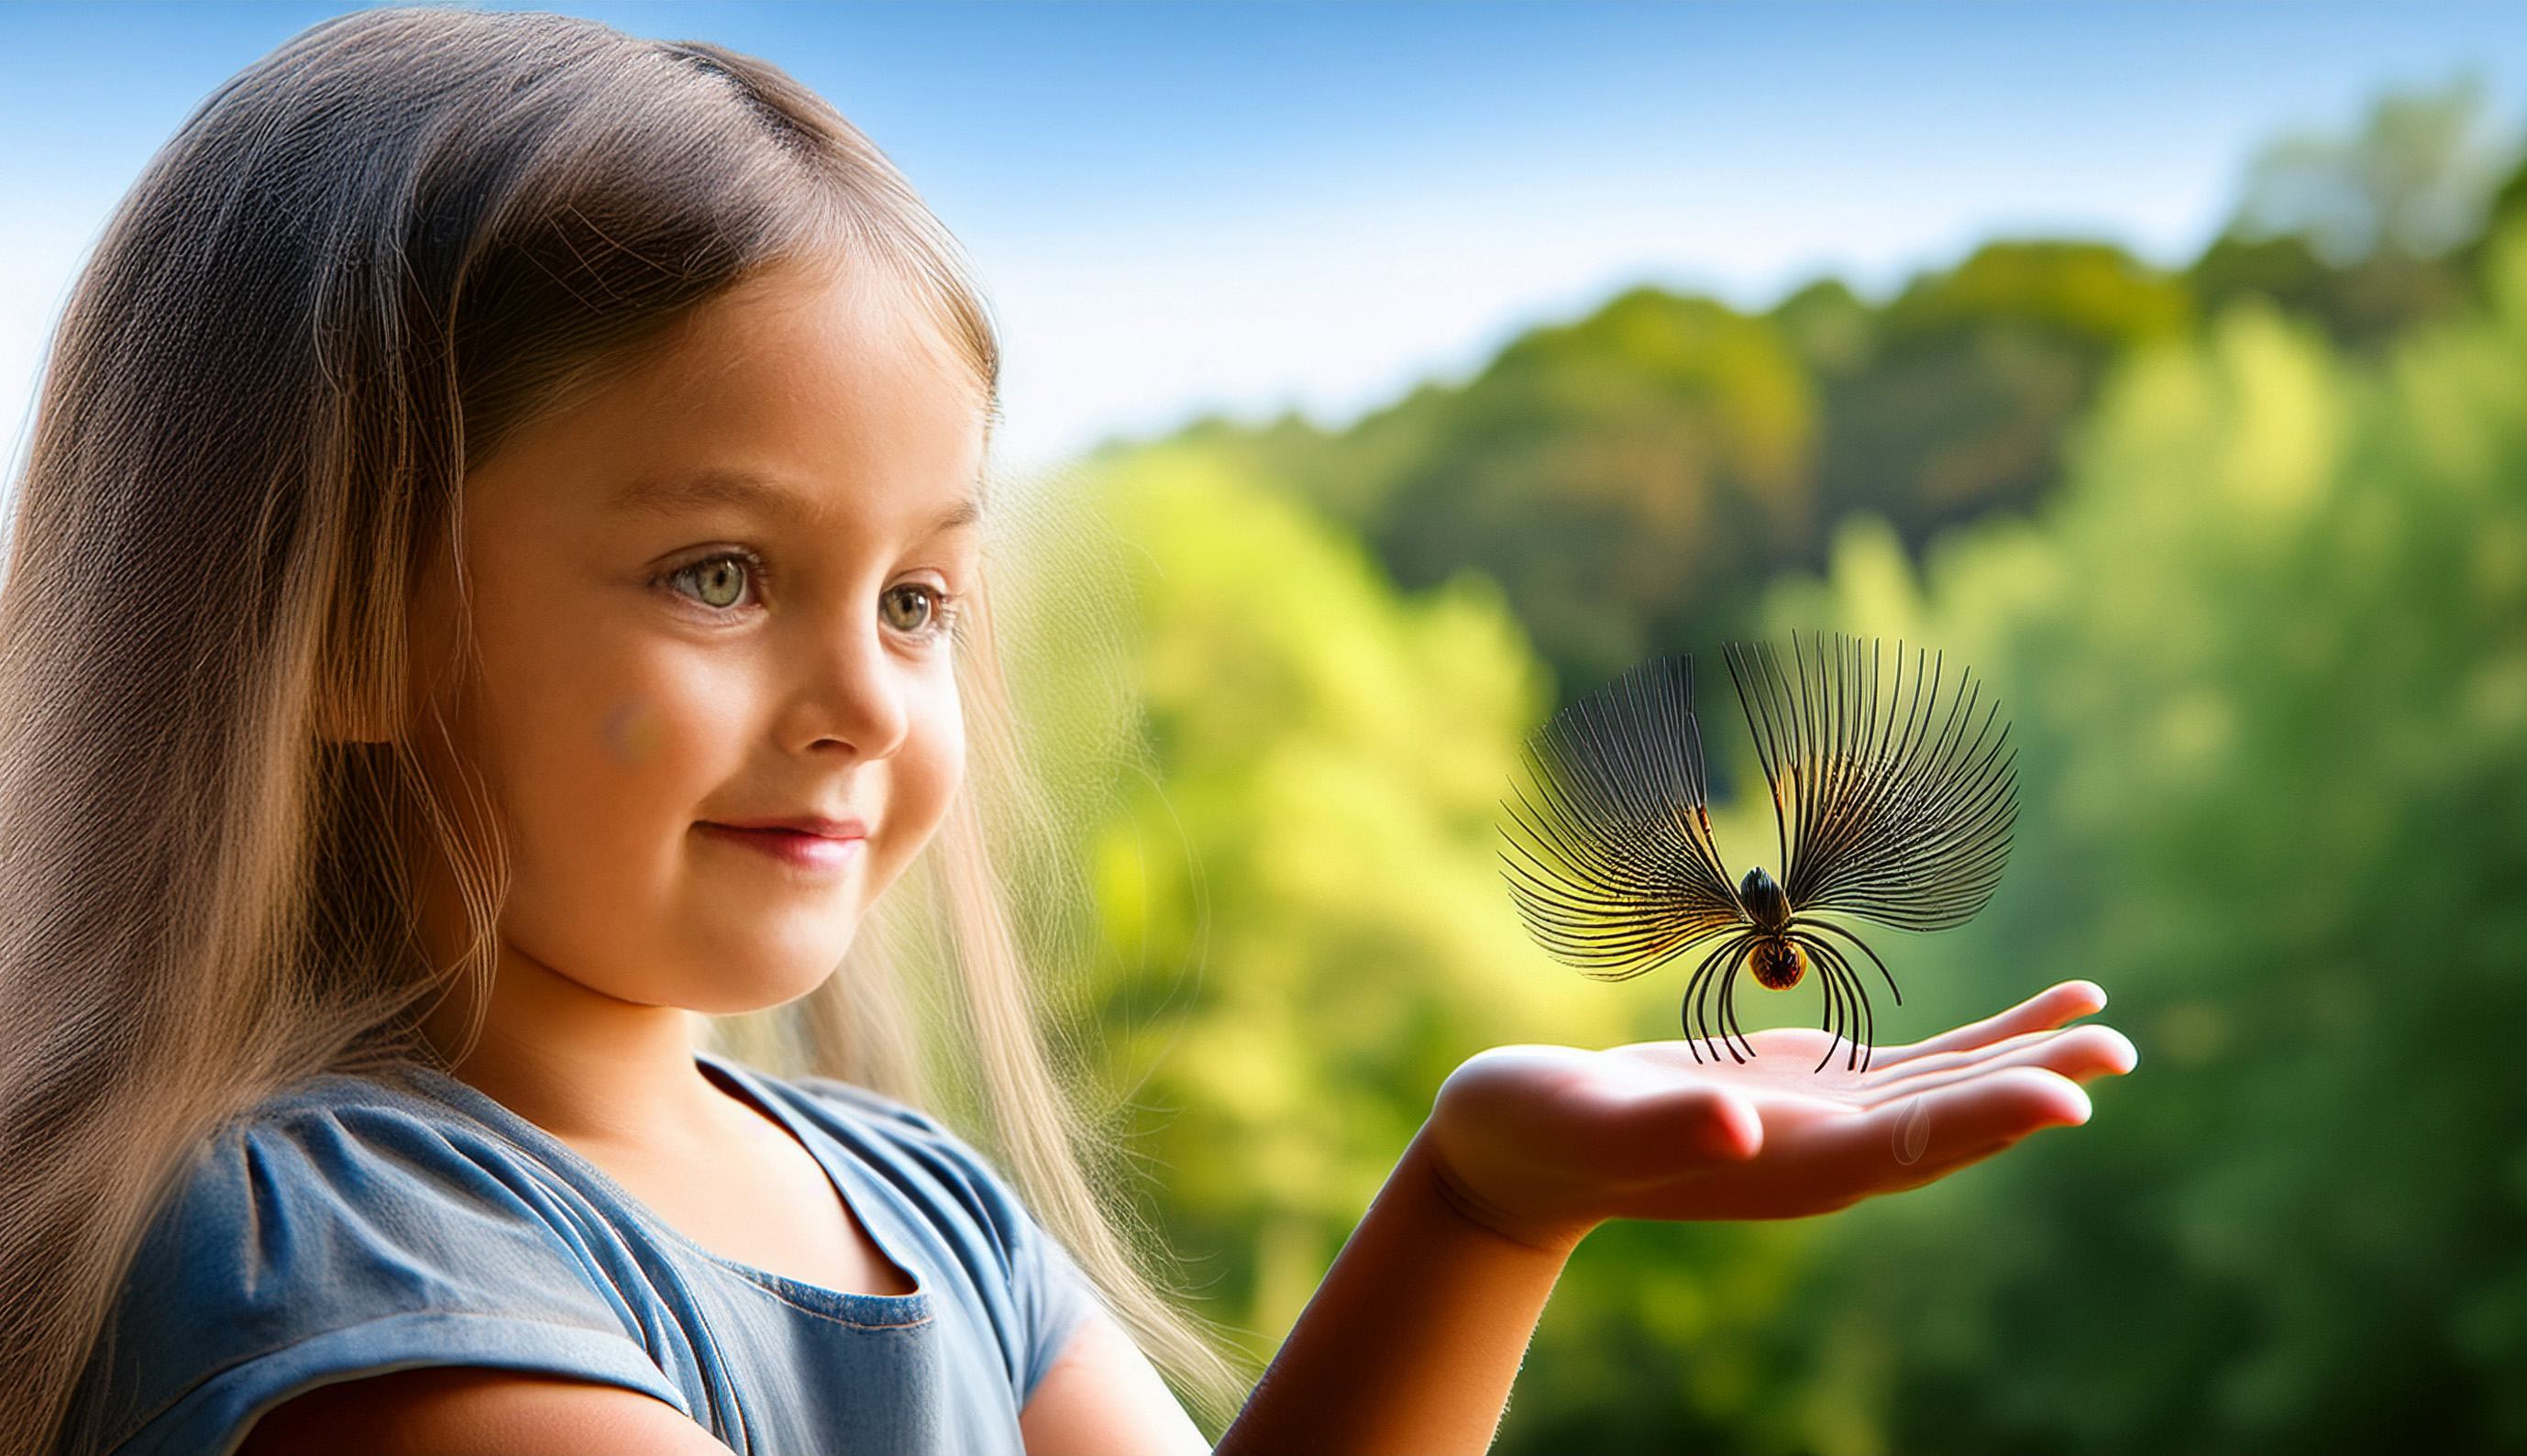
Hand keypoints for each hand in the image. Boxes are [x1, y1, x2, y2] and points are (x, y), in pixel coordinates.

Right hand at [1426, 980, 2135, 1248]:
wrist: (1520, 1146)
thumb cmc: (1542, 1130)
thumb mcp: (1592, 1121)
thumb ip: (1668, 1123)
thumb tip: (1742, 1125)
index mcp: (1785, 1167)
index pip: (1905, 1146)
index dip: (1986, 1119)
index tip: (2066, 1099)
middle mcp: (1827, 1156)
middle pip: (1953, 1123)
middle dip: (2037, 1087)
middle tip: (2117, 1051)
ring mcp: (1830, 1123)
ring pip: (1952, 1094)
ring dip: (2029, 1062)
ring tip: (2107, 1029)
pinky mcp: (1821, 1088)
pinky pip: (1924, 1066)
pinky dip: (1985, 1040)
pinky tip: (2040, 1014)